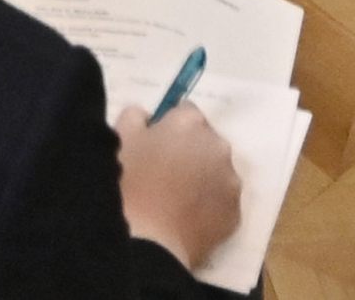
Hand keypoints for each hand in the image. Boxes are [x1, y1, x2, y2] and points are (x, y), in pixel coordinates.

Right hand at [115, 104, 242, 271]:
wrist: (147, 241)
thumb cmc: (129, 185)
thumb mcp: (120, 139)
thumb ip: (136, 116)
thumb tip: (146, 117)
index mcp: (190, 122)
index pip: (185, 112)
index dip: (170, 128)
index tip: (156, 146)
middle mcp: (217, 145)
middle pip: (206, 141)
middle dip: (190, 152)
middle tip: (165, 175)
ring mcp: (230, 181)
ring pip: (217, 172)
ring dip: (203, 179)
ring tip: (176, 202)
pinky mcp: (234, 214)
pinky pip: (221, 203)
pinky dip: (209, 208)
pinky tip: (186, 220)